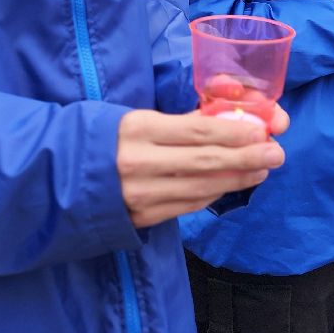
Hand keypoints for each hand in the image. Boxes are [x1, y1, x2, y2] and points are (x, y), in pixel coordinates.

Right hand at [117, 108, 286, 228]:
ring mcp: (140, 194)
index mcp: (137, 129)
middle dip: (246, 157)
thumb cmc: (104, 138)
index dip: (233, 131)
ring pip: (200, 187)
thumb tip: (226, 115)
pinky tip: (232, 185)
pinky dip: (214, 194)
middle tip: (275, 153)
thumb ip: (178, 121)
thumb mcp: (135, 118)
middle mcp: (139, 162)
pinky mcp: (141, 217)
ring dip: (236, 179)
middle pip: (205, 161)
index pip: (196, 130)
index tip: (261, 130)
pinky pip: (187, 205)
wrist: (58, 177)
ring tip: (262, 170)